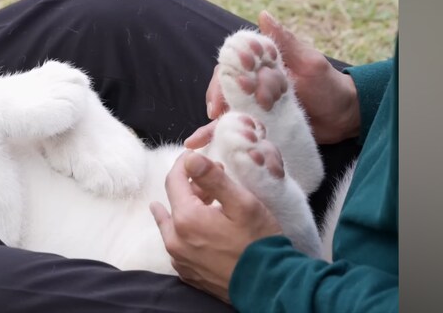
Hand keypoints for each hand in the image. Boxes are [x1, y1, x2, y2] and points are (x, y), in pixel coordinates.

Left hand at [150, 151, 282, 302]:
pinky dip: (187, 230)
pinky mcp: (187, 272)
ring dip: (188, 207)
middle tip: (214, 180)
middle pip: (174, 202)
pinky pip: (179, 243)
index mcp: (185, 219)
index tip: (194, 155)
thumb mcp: (242, 204)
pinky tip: (203, 227)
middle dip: (191, 186)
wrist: (269, 287)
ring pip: (174, 224)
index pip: (174, 180)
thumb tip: (190, 158)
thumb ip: (213, 178)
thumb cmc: (259, 243)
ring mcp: (179, 259)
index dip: (184, 164)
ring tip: (208, 200)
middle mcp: (175, 240)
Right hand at [204, 11, 360, 143]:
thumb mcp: (309, 62)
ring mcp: (254, 107)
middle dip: (217, 99)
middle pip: (223, 88)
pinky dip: (221, 137)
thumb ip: (285, 42)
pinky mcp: (258, 126)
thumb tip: (263, 15)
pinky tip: (206, 145)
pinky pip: (237, 130)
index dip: (225, 74)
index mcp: (262, 66)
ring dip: (215, 121)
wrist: (345, 117)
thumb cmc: (329, 85)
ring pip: (225, 110)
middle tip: (216, 112)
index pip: (233, 65)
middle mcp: (253, 85)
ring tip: (202, 135)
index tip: (226, 85)